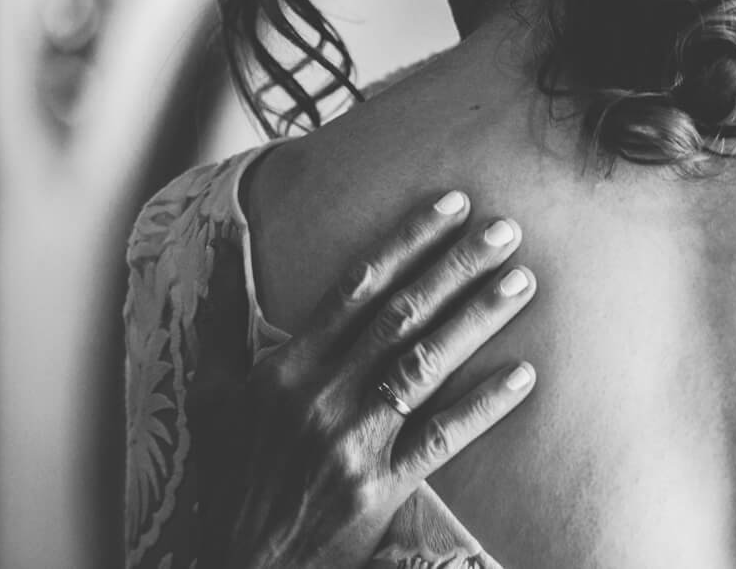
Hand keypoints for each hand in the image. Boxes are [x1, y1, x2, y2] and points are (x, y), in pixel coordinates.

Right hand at [200, 191, 538, 568]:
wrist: (241, 565)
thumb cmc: (232, 474)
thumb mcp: (211, 392)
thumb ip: (220, 314)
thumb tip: (219, 239)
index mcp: (286, 367)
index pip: (358, 285)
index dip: (409, 239)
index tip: (454, 204)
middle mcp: (321, 396)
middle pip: (402, 314)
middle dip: (458, 266)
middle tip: (506, 229)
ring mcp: (353, 442)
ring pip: (426, 363)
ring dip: (479, 318)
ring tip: (524, 281)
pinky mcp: (380, 487)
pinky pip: (442, 436)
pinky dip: (485, 403)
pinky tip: (524, 374)